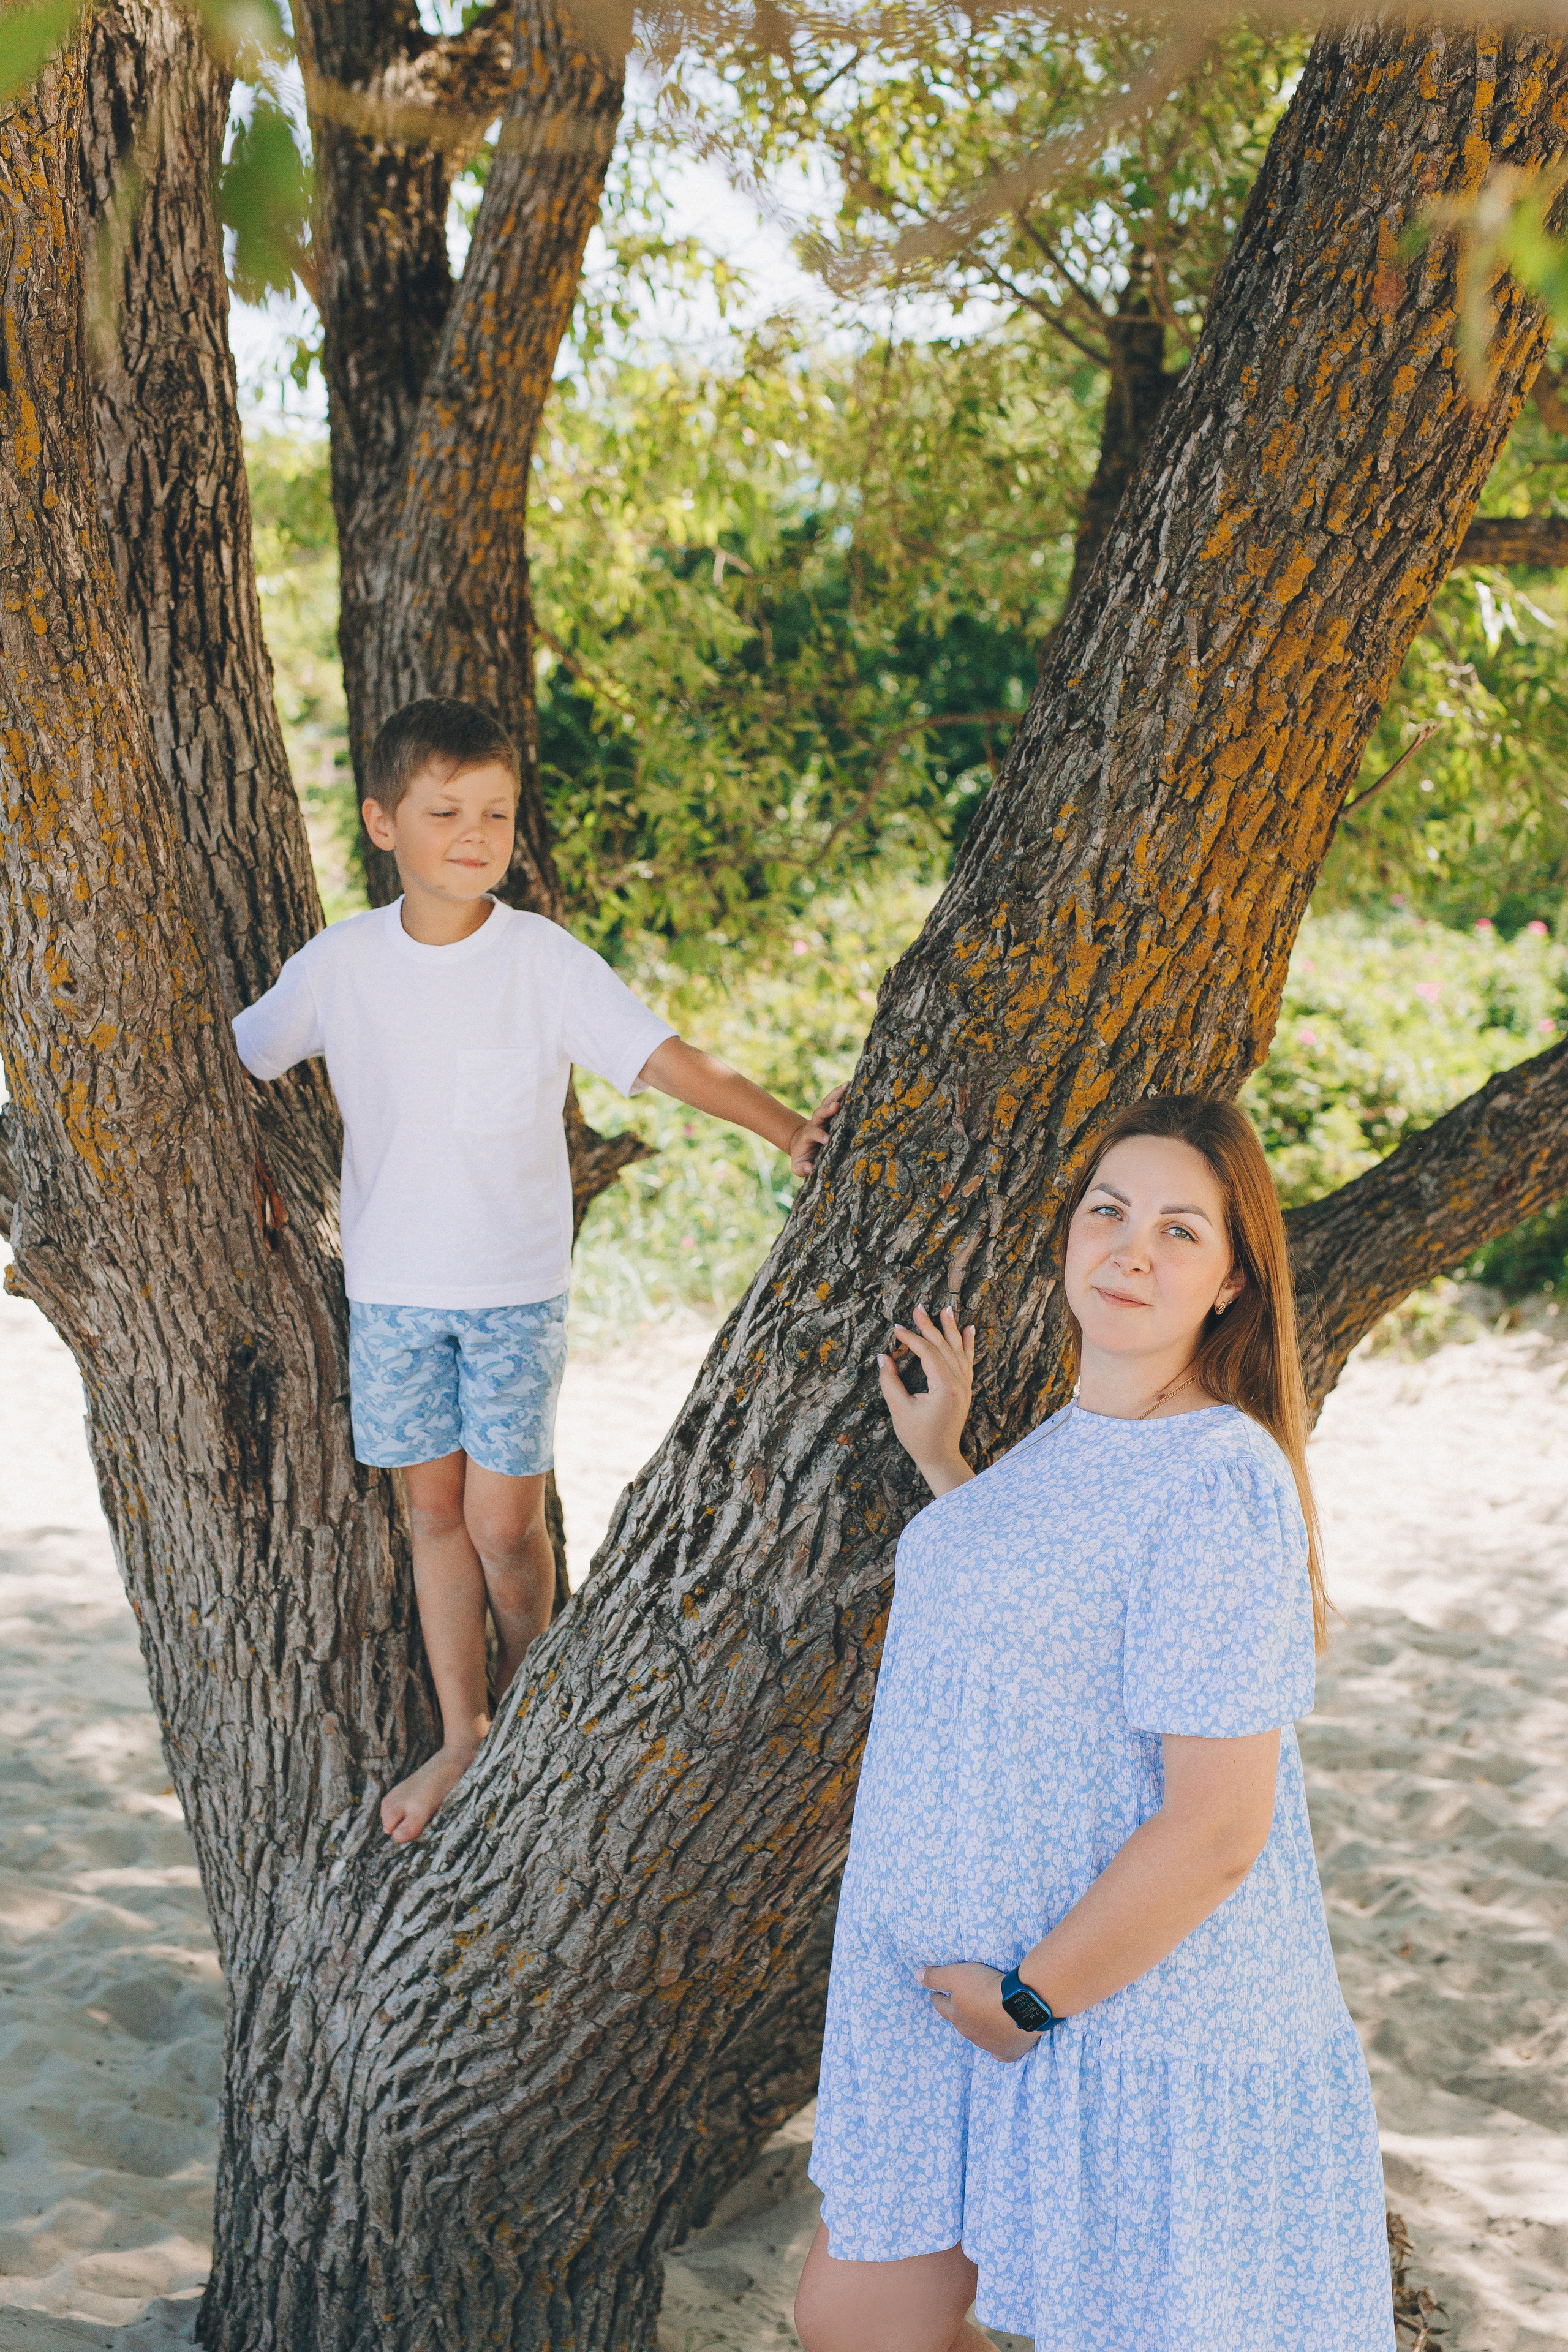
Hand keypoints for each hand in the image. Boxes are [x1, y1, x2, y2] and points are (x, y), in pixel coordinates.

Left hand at [786, 1082, 846, 1176]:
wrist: (801, 1145)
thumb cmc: (803, 1159)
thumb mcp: (798, 1167)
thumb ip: (801, 1169)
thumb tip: (808, 1168)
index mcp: (808, 1136)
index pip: (813, 1134)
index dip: (818, 1135)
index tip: (826, 1139)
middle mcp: (815, 1124)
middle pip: (819, 1114)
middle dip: (826, 1110)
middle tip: (836, 1106)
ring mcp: (822, 1117)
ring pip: (826, 1103)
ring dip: (835, 1095)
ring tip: (847, 1086)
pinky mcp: (829, 1113)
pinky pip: (833, 1100)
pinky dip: (840, 1092)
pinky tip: (850, 1084)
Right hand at [877, 1304, 974, 1493]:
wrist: (940, 1457)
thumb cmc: (918, 1437)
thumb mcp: (899, 1410)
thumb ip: (890, 1382)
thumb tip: (883, 1356)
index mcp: (944, 1387)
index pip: (928, 1353)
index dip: (912, 1338)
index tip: (897, 1328)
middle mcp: (960, 1383)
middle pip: (944, 1347)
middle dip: (930, 1326)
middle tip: (919, 1308)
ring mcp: (965, 1386)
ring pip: (958, 1350)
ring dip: (951, 1329)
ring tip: (946, 1309)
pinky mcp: (966, 1389)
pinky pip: (968, 1361)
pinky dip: (968, 1344)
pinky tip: (969, 1329)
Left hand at [918, 1962, 1037, 2062]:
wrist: (1019, 2005)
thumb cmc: (985, 1987)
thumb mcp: (956, 1975)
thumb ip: (936, 1976)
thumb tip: (916, 1975)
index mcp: (956, 2015)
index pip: (941, 2005)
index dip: (938, 1998)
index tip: (935, 1994)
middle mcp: (969, 2032)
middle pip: (960, 2022)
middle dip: (959, 2013)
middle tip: (963, 2003)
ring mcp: (988, 2045)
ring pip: (979, 2036)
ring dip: (979, 2026)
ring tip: (984, 2017)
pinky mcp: (1007, 2051)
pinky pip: (999, 2052)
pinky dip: (997, 2047)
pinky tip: (999, 2045)